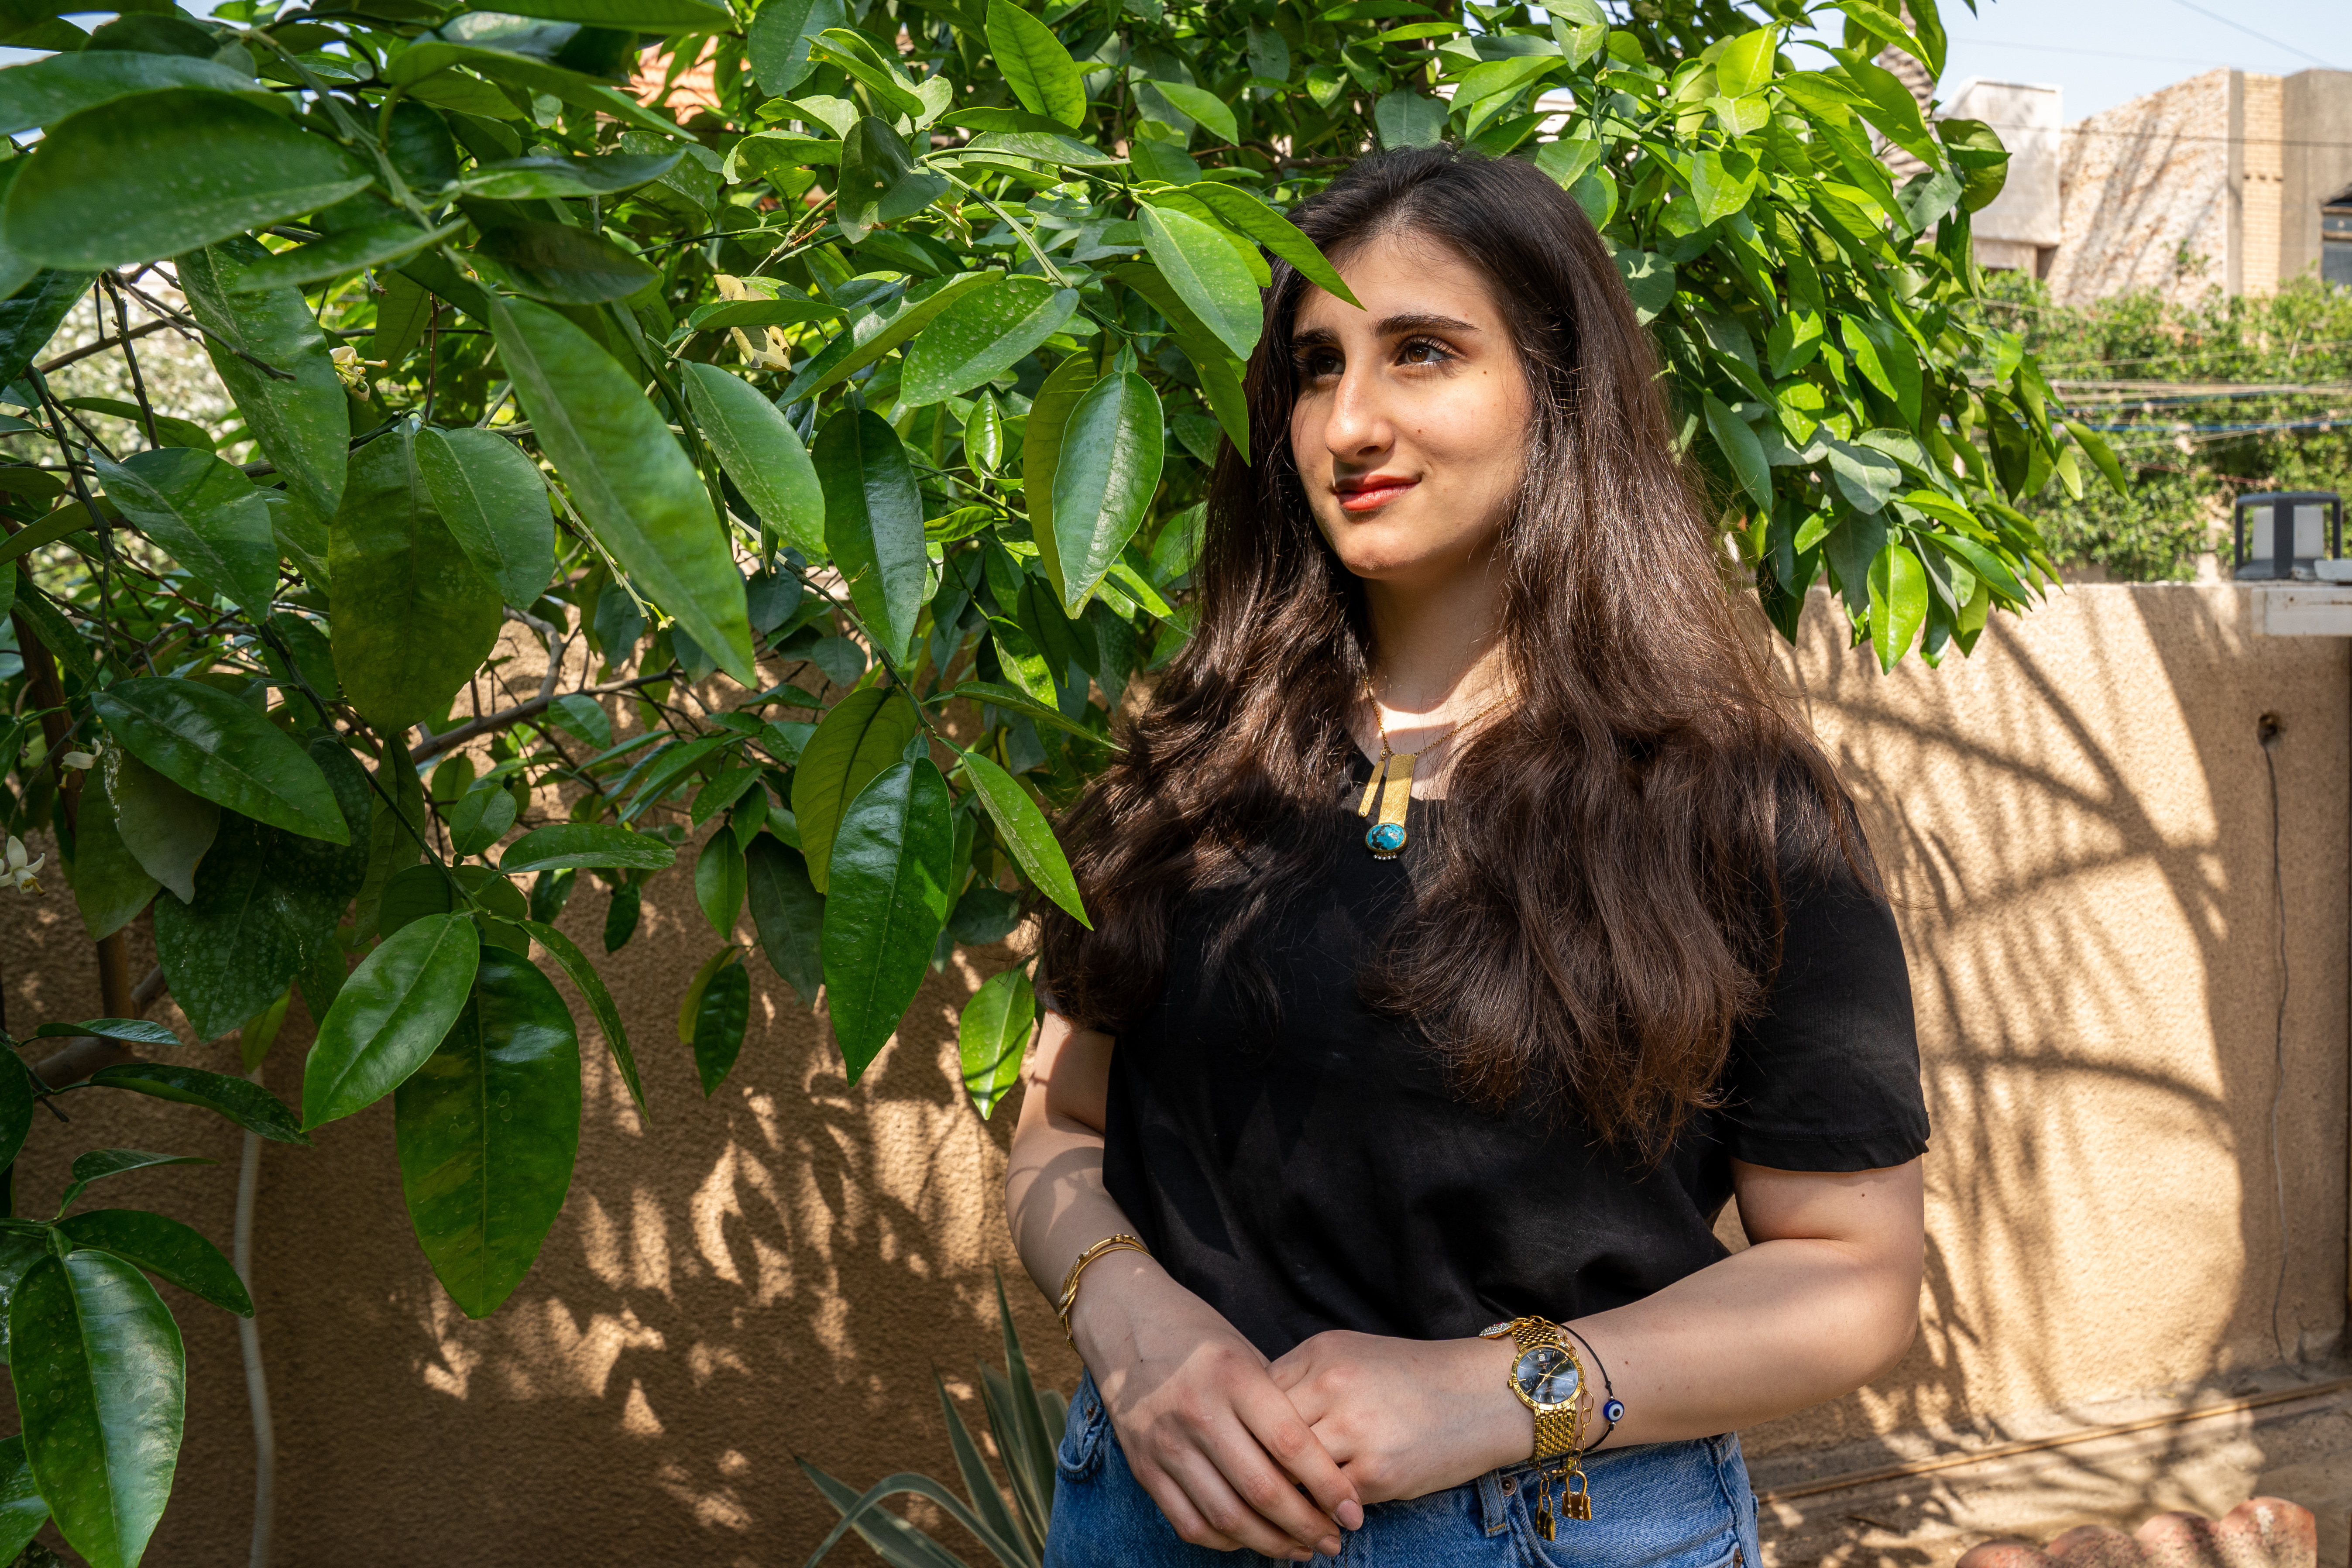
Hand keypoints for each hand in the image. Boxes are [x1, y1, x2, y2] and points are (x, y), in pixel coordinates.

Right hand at [1070, 1254, 1364, 1558]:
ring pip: (1227, 1516)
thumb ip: (1278, 1403)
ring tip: (1301, 1549)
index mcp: (1233, 1376)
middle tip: (1334, 1540)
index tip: (1353, 1511)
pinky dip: (1226, 1541)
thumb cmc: (1200, 1338)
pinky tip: (1251, 1541)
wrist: (1126, 1321)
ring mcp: (1165, 1443)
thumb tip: (1325, 1463)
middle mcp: (1198, 1411)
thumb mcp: (1246, 1354)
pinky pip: (1190, 1522)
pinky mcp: (1143, 1467)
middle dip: (1306, 1525)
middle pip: (1262, 1489)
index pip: (1291, 1445)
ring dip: (1271, 1543)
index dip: (1328, 1486)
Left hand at [1267, 1330, 1528, 1505]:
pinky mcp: (1378, 1472)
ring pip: (1291, 1474)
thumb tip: (1254, 1416)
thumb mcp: (1352, 1355)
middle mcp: (1332, 1386)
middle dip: (1256, 1464)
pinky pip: (1329, 1500)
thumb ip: (1303, 1378)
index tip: (1242, 1446)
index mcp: (1321, 1353)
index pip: (1256, 1397)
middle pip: (1266, 1437)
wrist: (1485, 1394)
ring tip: (1279, 1508)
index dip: (1245, 1425)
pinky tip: (1322, 1514)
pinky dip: (1322, 1510)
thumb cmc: (1413, 1376)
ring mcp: (1355, 1430)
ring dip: (1285, 1494)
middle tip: (1250, 1485)